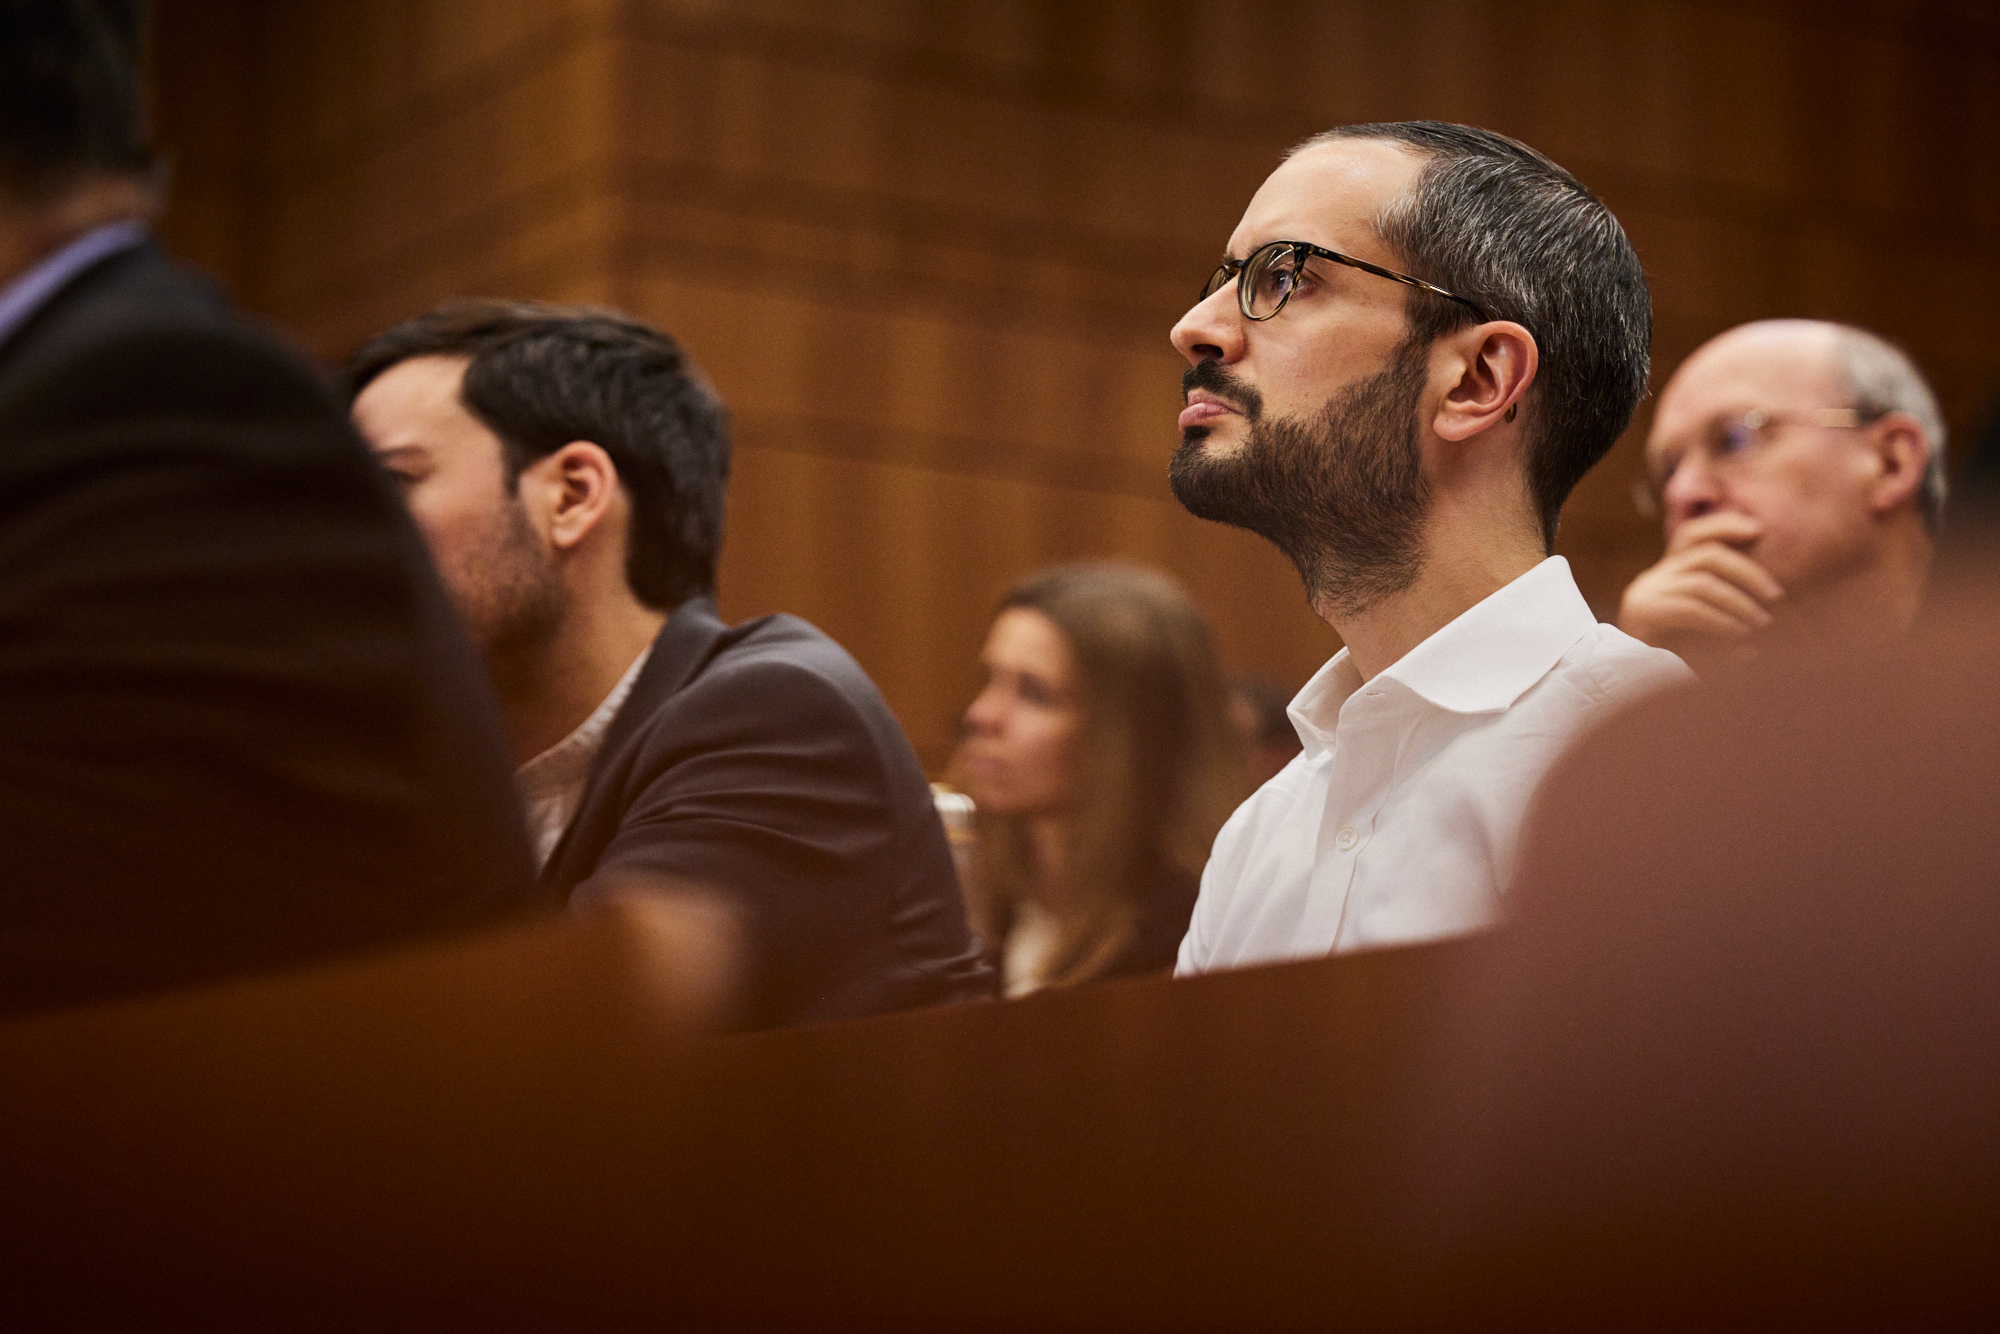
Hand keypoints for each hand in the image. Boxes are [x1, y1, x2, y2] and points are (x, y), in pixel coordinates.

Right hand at [1618, 512, 1783, 664]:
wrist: (1637, 693)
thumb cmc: (1683, 665)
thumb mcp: (1712, 629)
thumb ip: (1731, 608)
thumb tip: (1770, 589)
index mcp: (1666, 576)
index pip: (1693, 534)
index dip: (1725, 525)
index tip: (1761, 530)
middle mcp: (1651, 579)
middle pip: (1705, 553)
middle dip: (1748, 571)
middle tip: (1776, 595)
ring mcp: (1645, 594)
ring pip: (1702, 581)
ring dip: (1740, 602)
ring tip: (1763, 624)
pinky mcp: (1643, 614)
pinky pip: (1692, 608)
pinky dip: (1723, 622)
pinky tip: (1743, 638)